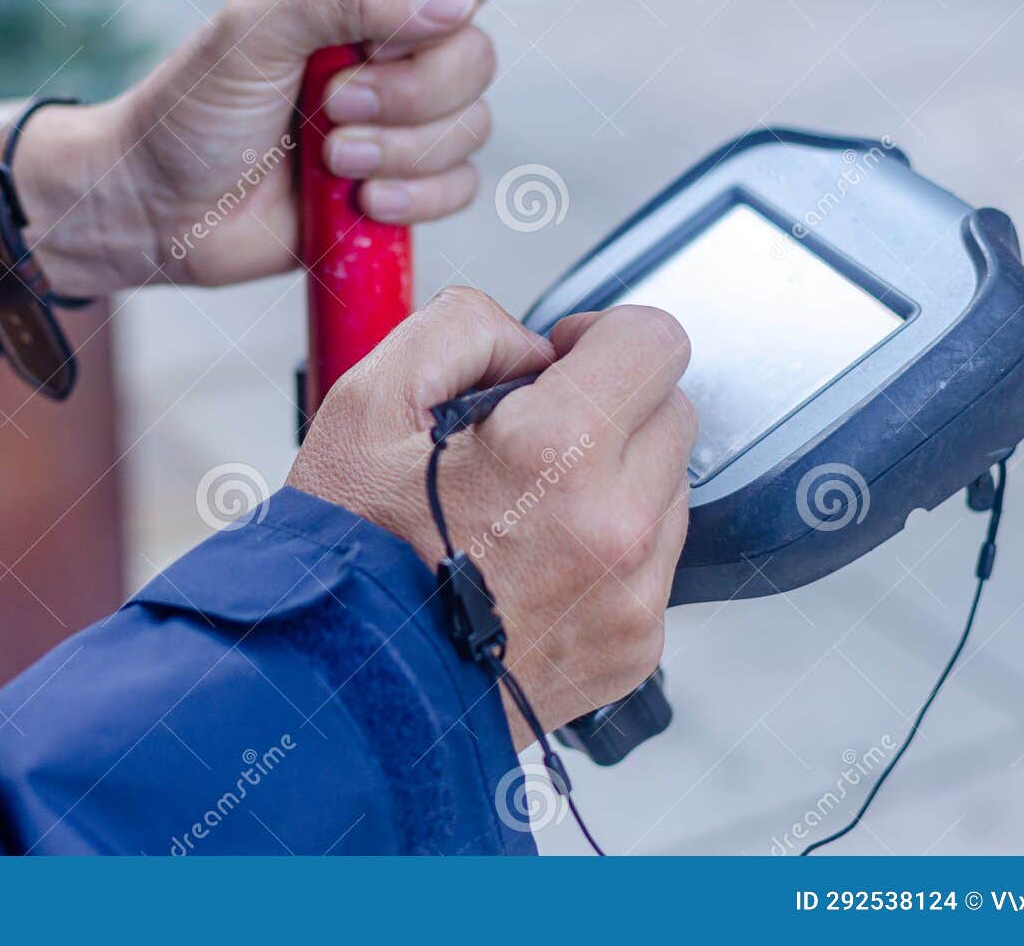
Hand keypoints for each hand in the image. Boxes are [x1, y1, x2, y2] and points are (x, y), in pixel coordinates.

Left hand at [12, 0, 496, 296]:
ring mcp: (404, 122)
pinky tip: (359, 202)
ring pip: (470, 127)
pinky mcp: (404, 186)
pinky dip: (414, 198)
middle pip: (476, 56)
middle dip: (407, 95)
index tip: (384, 36)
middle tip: (330, 105)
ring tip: (327, 159)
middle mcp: (396, 52)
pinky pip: (459, 189)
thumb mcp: (255, 30)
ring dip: (398, 150)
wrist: (162, 209)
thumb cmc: (194, 108)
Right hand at [287, 287, 697, 744]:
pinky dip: (612, 546)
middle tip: (533, 436)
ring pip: (670, 487)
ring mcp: (634, 594)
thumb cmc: (352, 559)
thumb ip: (461, 329)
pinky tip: (539, 561)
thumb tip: (531, 344)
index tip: (563, 360)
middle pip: (674, 410)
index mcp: (557, 452)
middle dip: (612, 405)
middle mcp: (615, 526)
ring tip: (529, 507)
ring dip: (619, 476)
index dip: (602, 334)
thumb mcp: (367, 402)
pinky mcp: (637, 645)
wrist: (349, 694)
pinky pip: (656, 561)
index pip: (655, 341)